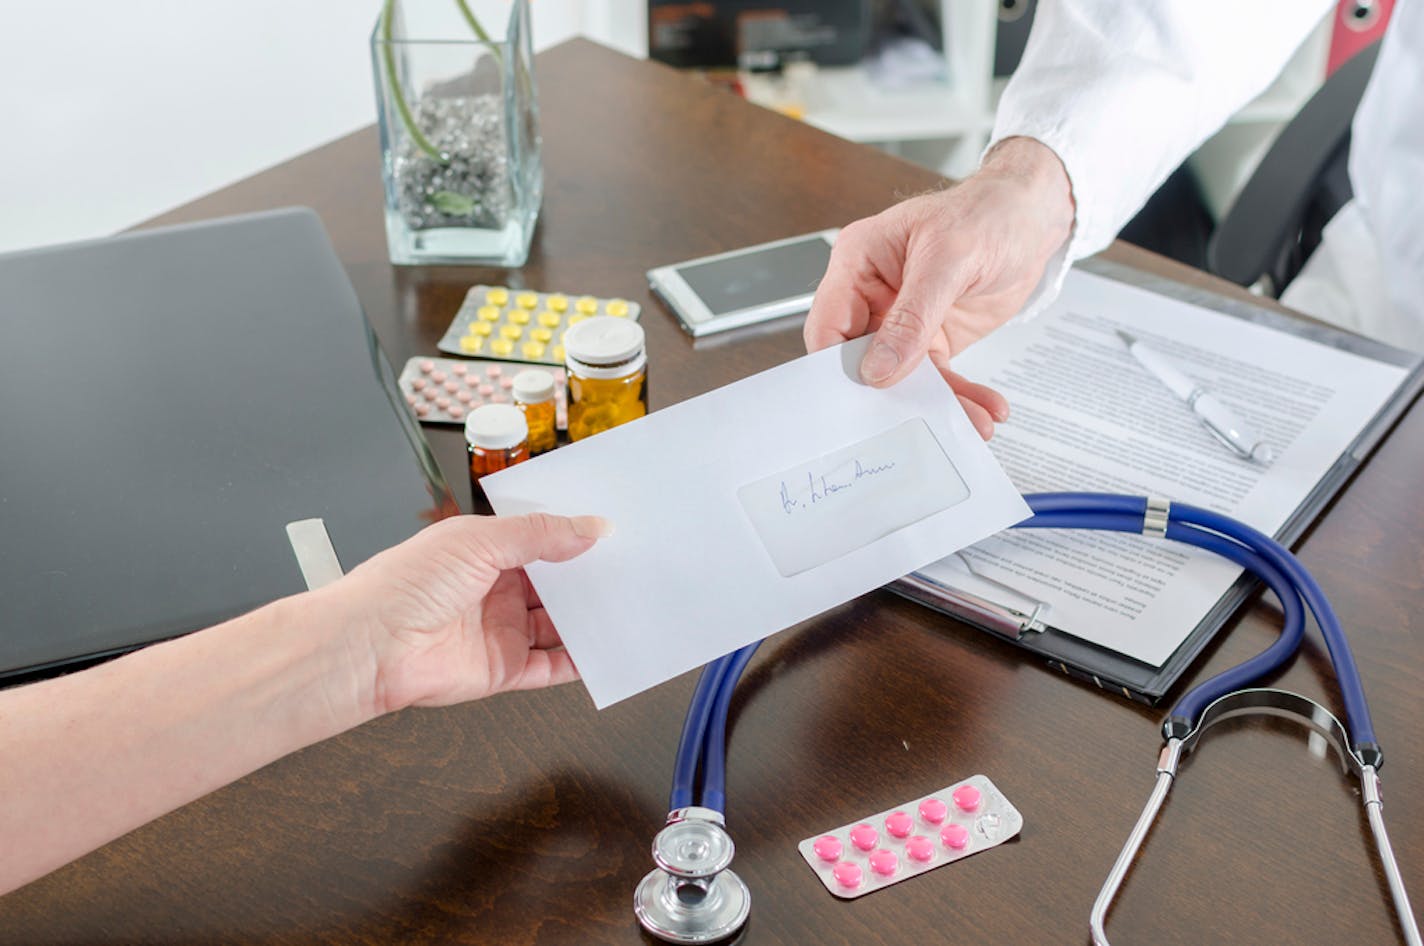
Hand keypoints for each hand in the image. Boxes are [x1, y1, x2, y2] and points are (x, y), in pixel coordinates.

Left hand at [319, 512, 612, 715]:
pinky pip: (551, 667)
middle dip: (588, 579)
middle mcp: (494, 591)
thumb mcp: (481, 540)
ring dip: (589, 619)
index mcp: (485, 551)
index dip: (574, 536)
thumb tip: (592, 527)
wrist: (370, 645)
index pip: (540, 541)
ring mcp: (500, 631)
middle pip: (555, 585)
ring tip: (630, 607)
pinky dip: (579, 662)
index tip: (613, 532)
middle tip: (633, 569)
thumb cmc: (407, 583)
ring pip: (559, 626)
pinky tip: (605, 650)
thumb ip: (541, 535)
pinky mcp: (503, 670)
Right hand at [805, 137, 1074, 438]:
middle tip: (913, 422)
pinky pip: (936, 377)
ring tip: (971, 421)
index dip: (839, 366)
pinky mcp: (931, 338)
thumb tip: (879, 366)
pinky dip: (959, 396)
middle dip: (891, 395)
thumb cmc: (988, 214)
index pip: (829, 326)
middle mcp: (872, 295)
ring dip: (936, 402)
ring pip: (903, 377)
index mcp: (858, 262)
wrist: (1031, 218)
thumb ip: (913, 316)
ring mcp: (901, 320)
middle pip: (861, 361)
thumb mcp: (949, 259)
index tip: (865, 396)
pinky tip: (983, 408)